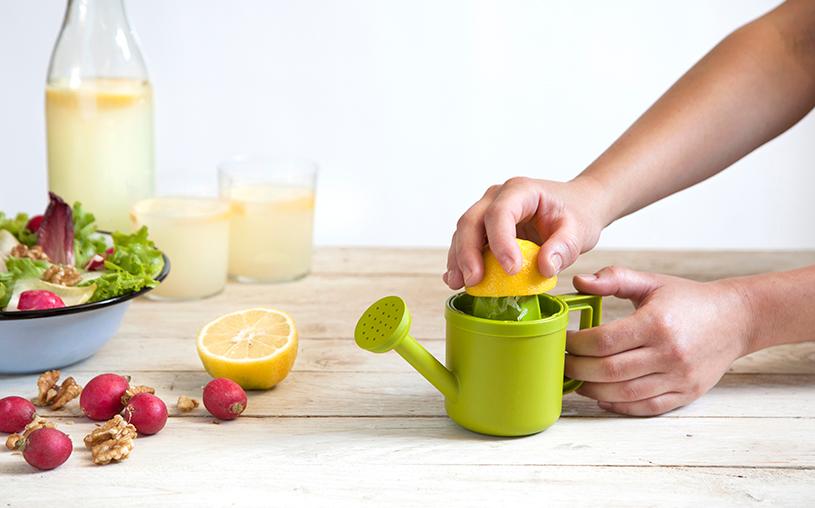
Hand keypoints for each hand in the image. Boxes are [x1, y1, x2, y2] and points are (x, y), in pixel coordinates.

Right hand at [443, 176, 609, 288]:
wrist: (576, 207)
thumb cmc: (577, 213)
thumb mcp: (578, 230)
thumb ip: (564, 248)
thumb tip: (544, 268)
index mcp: (521, 190)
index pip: (501, 213)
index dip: (501, 241)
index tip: (511, 269)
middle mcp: (497, 197)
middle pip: (471, 221)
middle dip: (468, 252)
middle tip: (474, 281)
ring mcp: (487, 211)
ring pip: (463, 232)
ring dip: (459, 259)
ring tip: (460, 284)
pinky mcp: (485, 228)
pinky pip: (467, 243)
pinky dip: (461, 262)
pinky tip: (458, 280)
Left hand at [565, 266, 752, 415]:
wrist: (737, 319)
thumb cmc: (689, 300)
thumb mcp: (652, 282)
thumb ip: (614, 279)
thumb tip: (578, 281)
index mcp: (656, 323)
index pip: (604, 341)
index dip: (576, 344)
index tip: (563, 340)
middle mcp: (668, 353)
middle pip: (609, 371)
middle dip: (577, 369)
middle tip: (562, 362)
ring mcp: (679, 377)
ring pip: (623, 394)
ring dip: (593, 390)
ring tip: (576, 379)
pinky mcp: (686, 394)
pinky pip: (645, 407)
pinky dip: (619, 406)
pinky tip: (602, 397)